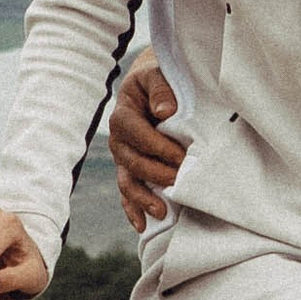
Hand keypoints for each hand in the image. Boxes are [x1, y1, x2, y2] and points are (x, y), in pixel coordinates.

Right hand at [109, 49, 189, 232]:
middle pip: (133, 162)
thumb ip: (161, 88)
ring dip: (143, 199)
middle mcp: (118, 139)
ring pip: (127, 182)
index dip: (159, 147)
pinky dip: (133, 209)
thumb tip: (164, 111)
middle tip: (182, 182)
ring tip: (161, 212)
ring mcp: (122, 157)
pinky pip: (127, 192)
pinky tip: (143, 224)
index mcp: (123, 115)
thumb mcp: (157, 74)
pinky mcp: (129, 170)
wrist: (152, 84)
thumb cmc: (158, 80)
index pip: (138, 135)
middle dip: (157, 174)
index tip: (182, 156)